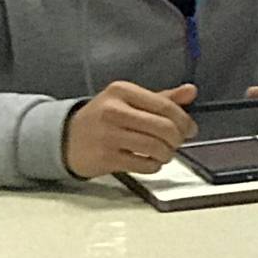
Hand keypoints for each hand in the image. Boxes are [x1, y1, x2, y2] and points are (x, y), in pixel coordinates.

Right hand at [64, 81, 197, 177]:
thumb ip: (162, 98)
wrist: (67, 138)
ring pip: (156, 147)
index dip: (184, 120)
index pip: (165, 106)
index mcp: (122, 91)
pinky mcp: (106, 158)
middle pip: (164, 128)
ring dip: (167, 154)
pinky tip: (149, 162)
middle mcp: (114, 110)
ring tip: (163, 153)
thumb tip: (191, 91)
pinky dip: (154, 166)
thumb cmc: (103, 118)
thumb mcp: (129, 100)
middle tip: (176, 143)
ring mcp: (108, 135)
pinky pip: (144, 165)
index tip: (190, 129)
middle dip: (177, 139)